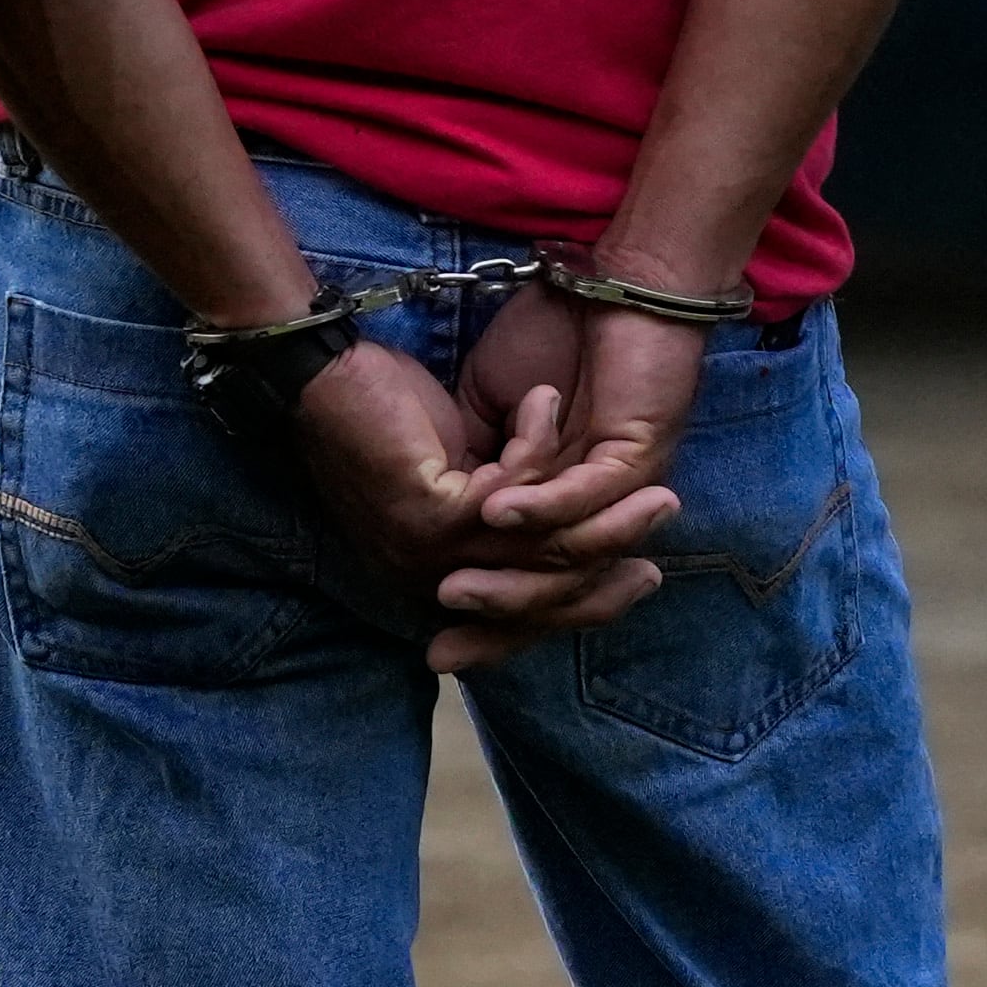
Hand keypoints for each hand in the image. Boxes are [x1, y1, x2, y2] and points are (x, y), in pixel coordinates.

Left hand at [287, 344, 664, 672]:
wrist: (321, 373)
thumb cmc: (383, 411)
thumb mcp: (459, 471)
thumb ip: (501, 511)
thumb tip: (564, 535)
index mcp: (438, 578)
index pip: (529, 614)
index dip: (593, 599)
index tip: (646, 572)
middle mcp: (429, 580)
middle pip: (545, 593)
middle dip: (613, 553)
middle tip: (665, 512)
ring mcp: (427, 554)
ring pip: (541, 550)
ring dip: (599, 508)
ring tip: (647, 475)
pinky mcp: (430, 515)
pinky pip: (513, 499)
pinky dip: (535, 449)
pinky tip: (542, 403)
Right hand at [427, 305, 704, 668]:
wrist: (601, 289)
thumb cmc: (543, 347)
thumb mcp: (482, 419)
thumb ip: (471, 470)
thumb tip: (436, 521)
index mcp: (566, 514)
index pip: (529, 590)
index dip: (484, 625)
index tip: (433, 653)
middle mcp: (601, 517)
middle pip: (552, 594)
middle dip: (494, 624)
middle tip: (442, 652)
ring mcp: (621, 490)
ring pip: (567, 557)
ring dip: (513, 578)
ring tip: (457, 590)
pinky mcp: (633, 454)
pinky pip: (584, 495)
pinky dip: (540, 507)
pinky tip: (497, 512)